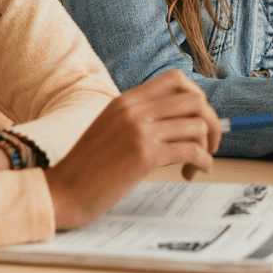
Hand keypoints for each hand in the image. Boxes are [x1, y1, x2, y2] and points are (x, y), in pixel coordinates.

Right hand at [44, 70, 221, 229]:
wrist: (62, 193)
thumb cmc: (88, 168)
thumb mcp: (111, 129)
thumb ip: (140, 120)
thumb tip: (185, 124)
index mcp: (126, 100)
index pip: (175, 79)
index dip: (196, 97)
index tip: (197, 119)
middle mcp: (134, 110)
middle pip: (195, 100)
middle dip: (211, 122)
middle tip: (207, 145)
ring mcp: (139, 131)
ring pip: (197, 125)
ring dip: (206, 147)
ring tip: (194, 165)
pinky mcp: (144, 156)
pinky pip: (191, 150)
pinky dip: (202, 161)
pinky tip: (194, 171)